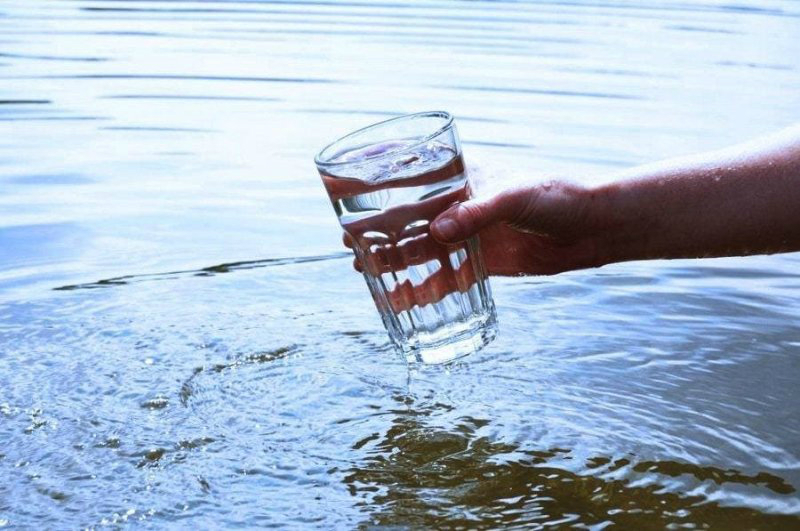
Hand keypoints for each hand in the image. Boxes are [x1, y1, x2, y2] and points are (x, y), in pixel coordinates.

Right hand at [345, 180, 606, 276]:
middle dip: (378, 228)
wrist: (593, 228)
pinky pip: (446, 274)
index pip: (413, 174)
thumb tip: (438, 231)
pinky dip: (426, 285)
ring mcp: (469, 233)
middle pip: (409, 215)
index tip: (349, 192)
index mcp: (464, 175)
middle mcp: (460, 203)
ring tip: (365, 269)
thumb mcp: (517, 197)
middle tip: (350, 242)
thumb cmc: (558, 196)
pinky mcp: (482, 261)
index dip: (380, 183)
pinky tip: (407, 299)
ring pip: (422, 246)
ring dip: (394, 258)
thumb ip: (478, 213)